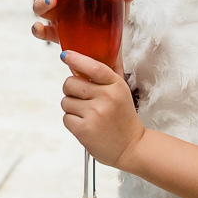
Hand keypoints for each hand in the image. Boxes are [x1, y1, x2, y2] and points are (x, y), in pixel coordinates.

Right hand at [30, 0, 136, 44]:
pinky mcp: (55, 35)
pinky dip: (37, 29)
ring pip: (39, 7)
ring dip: (42, 2)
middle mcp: (59, 0)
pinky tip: (40, 27)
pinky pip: (41, 32)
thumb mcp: (118, 4)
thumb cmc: (108, 16)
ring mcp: (55, 18)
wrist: (109, 43)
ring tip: (52, 2)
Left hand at [61, 49, 145, 169]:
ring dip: (72, 108)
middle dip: (71, 91)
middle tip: (84, 100)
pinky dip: (72, 122)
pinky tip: (86, 125)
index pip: (93, 67)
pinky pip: (66, 118)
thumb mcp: (121, 91)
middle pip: (70, 83)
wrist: (131, 147)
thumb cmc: (123, 117)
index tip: (65, 56)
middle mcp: (106, 97)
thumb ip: (107, 74)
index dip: (76, 59)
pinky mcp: (85, 129)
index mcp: (115, 85)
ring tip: (88, 115)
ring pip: (65, 101)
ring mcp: (95, 113)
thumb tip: (99, 50)